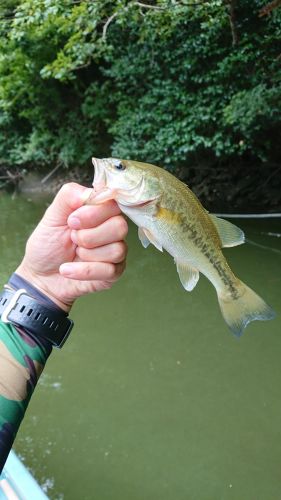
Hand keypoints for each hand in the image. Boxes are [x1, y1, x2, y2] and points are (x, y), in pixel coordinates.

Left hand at [16, 183, 127, 310]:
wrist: (40, 276)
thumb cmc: (48, 244)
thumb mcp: (52, 215)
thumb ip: (69, 196)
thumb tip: (91, 193)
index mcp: (100, 212)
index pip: (114, 204)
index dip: (93, 213)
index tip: (71, 221)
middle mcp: (112, 230)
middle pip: (120, 226)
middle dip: (89, 235)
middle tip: (72, 239)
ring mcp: (116, 252)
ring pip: (117, 249)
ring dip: (87, 254)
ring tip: (73, 254)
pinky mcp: (114, 273)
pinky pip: (109, 270)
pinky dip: (83, 271)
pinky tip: (67, 270)